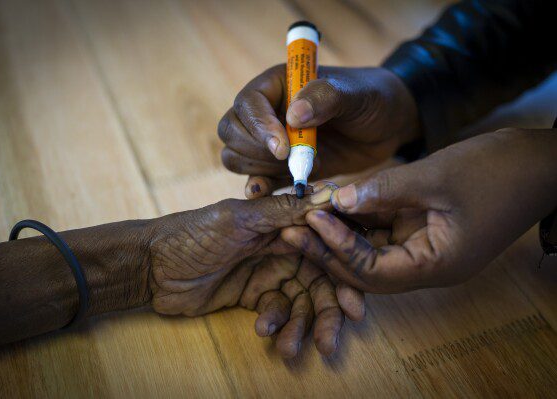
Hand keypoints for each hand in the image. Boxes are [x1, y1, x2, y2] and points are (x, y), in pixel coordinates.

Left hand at [146, 183, 364, 356]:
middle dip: (327, 313)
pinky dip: (274, 324)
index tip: (355, 302)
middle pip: (319, 282)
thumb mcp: (237, 219)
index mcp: (282, 224)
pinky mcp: (254, 297)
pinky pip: (276, 313)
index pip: (325, 247)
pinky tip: (263, 330)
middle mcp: (282, 248)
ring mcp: (268, 274)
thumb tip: (329, 195)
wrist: (153, 266)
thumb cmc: (193, 234)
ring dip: (300, 327)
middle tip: (331, 340)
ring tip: (291, 348)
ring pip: (299, 304)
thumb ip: (281, 211)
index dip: (343, 274)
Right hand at [218, 65, 419, 197]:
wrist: (387, 126)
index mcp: (276, 85)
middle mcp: (266, 112)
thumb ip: (326, 97)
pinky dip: (261, 188)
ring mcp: (270, 141)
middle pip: (232, 132)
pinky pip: (256, 178)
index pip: (248, 104)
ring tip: (300, 170)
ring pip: (236, 157)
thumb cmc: (371, 99)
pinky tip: (271, 195)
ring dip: (260, 169)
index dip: (259, 128)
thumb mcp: (355, 94)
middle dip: (256, 151)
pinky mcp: (279, 168)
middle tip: (290, 160)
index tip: (284, 149)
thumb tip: (293, 115)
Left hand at [282, 129, 556, 291]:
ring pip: (370, 250)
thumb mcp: (437, 177)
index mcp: (436, 265)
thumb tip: (337, 198)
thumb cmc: (498, 171)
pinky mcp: (422, 230)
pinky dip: (358, 219)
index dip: (339, 248)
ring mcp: (424, 248)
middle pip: (364, 269)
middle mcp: (426, 265)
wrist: (540, 163)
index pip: (373, 272)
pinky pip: (382, 231)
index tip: (311, 220)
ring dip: (339, 233)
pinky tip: (333, 202)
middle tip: (290, 228)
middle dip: (328, 249)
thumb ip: (385, 190)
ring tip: (303, 215)